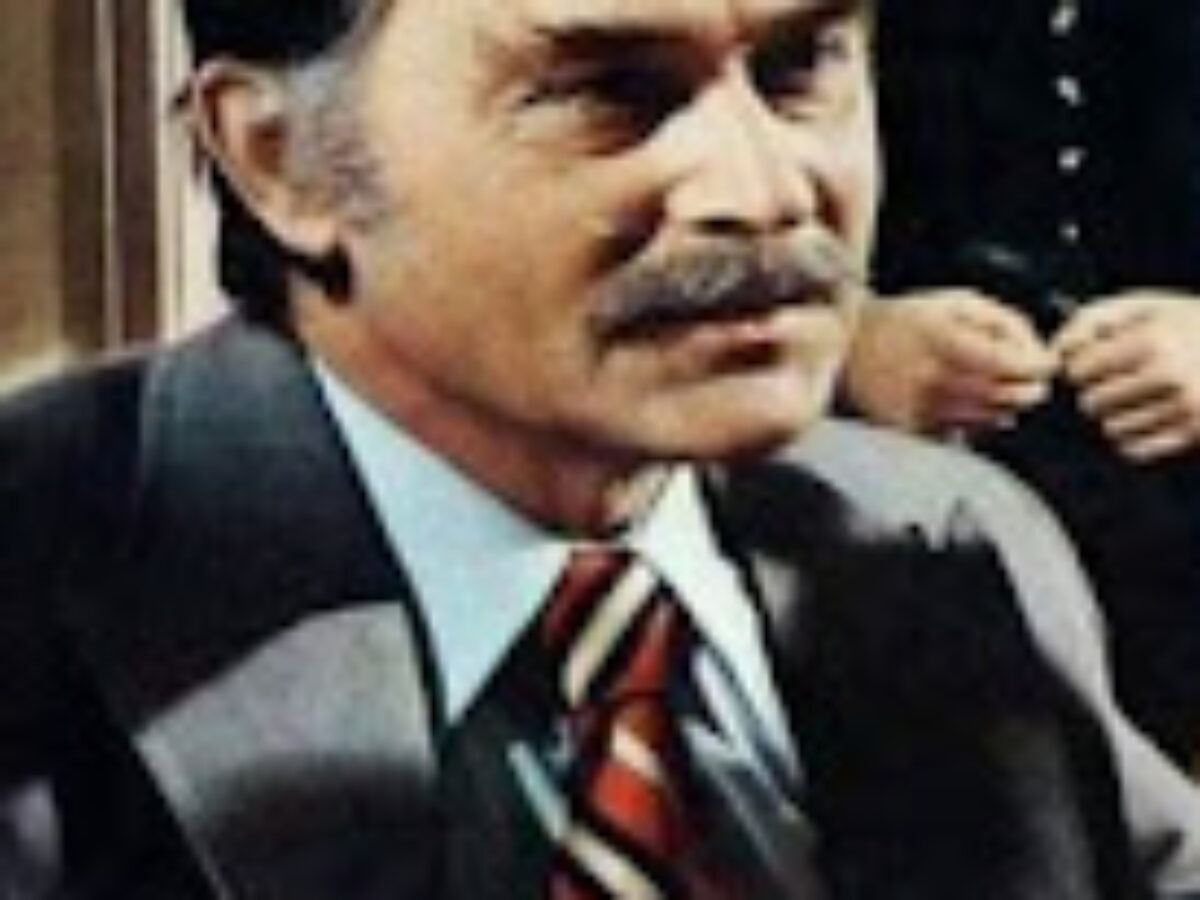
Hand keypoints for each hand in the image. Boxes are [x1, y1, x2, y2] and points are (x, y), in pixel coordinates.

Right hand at [843, 289, 1055, 434]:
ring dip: (1006, 405)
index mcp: (944, 339)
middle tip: (1030, 377)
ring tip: (997, 386)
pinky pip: (965, 433)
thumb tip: (1037, 352)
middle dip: (1030, 387)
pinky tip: (970, 403)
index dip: (1040, 365)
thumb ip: (1004, 321)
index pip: (1013, 365)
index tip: (1045, 361)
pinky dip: (978, 422)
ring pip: (990, 418)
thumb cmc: (906, 320)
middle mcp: (932, 378)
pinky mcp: (912, 429)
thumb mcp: (957, 302)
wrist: (846, 348)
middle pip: (1007, 396)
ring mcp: (920, 408)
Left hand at [1055, 291, 1199, 461]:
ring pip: (1111, 428)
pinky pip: (1135, 450)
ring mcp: (1185, 406)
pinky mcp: (1194, 431)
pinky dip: (1133, 438)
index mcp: (1154, 338)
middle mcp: (1169, 373)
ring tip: (1136, 398)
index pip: (1080, 369)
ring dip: (1115, 416)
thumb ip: (1093, 318)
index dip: (1081, 365)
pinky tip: (1146, 417)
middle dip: (1097, 392)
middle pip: (1091, 402)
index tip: (1095, 362)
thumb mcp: (1145, 304)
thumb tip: (1055, 350)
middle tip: (1117, 381)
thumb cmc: (1189, 323)